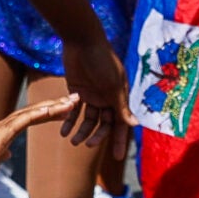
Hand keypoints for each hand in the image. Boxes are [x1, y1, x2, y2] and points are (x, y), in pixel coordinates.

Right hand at [0, 95, 80, 183]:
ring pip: (30, 115)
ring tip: (71, 103)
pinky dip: (34, 116)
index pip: (30, 117)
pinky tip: (47, 111)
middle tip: (77, 97)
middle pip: (34, 112)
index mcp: (1, 130)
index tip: (67, 107)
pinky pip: (17, 125)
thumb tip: (7, 153)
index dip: (50, 112)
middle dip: (57, 105)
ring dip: (52, 108)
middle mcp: (2, 125)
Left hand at [56, 33, 128, 155]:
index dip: (118, 140)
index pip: (120, 123)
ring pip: (88, 119)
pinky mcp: (76, 90)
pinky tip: (63, 131)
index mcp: (119, 97)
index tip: (117, 157)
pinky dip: (69, 120)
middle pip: (104, 124)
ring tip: (72, 140)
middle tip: (87, 145)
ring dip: (81, 130)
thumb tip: (135, 125)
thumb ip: (121, 106)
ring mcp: (92, 95)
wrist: (82, 40)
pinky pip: (73, 110)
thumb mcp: (113, 85)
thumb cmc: (102, 60)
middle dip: (97, 136)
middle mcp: (107, 98)